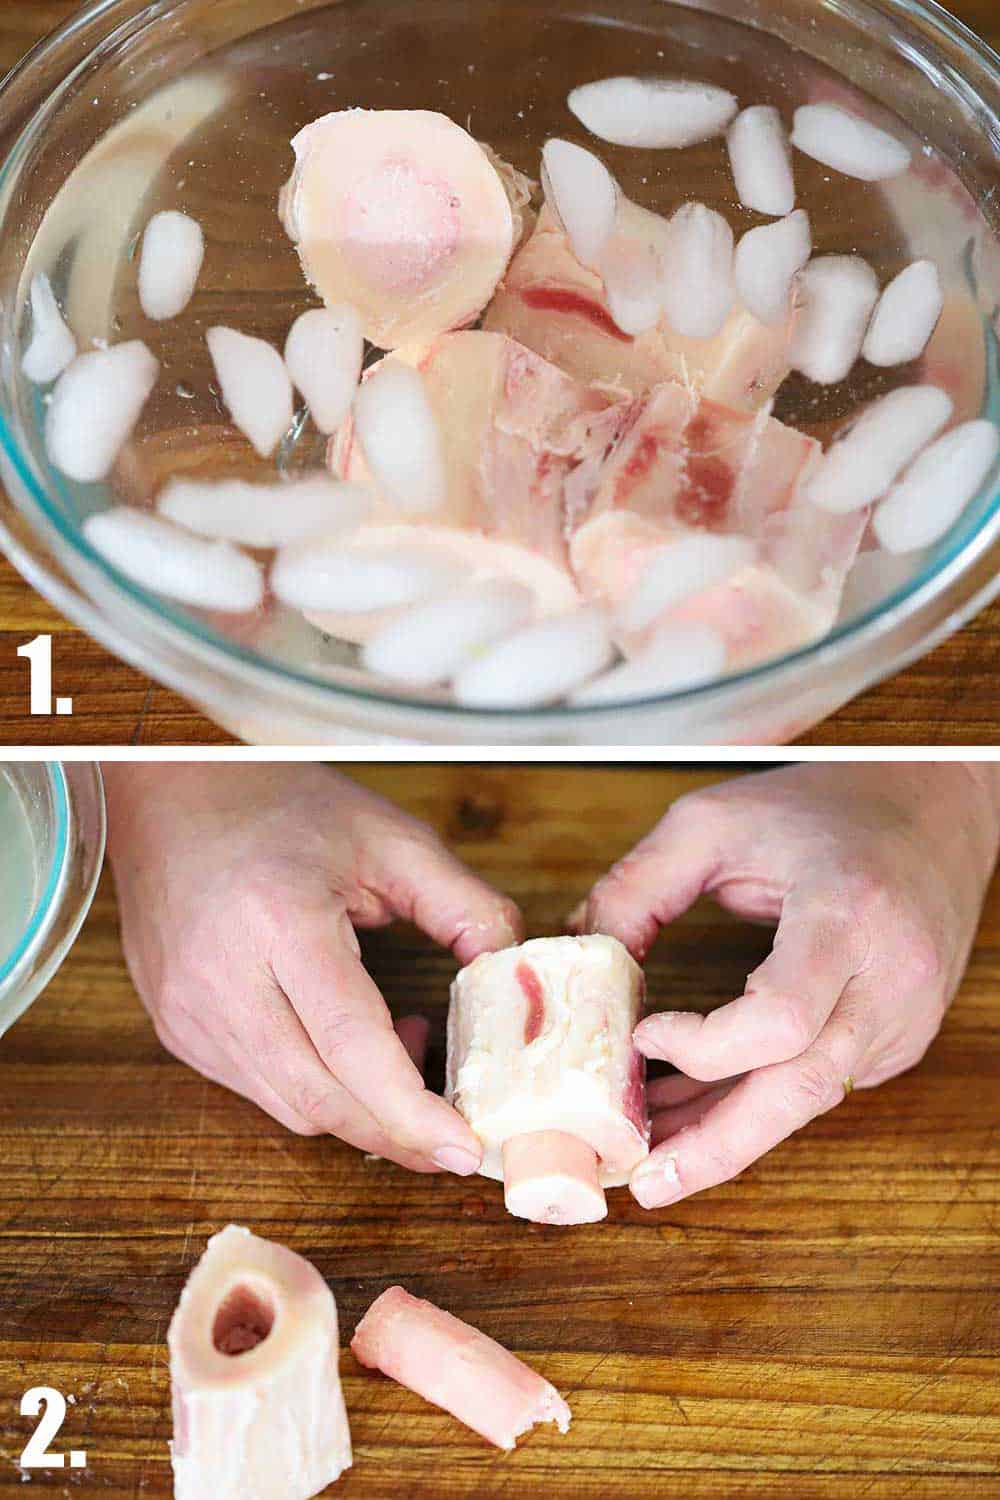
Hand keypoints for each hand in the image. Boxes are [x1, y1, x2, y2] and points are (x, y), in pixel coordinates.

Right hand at [103, 764, 520, 1173]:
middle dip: (398, 1133)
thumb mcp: (391, 839)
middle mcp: (223, 981)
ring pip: (288, 1105)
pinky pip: (258, 1088)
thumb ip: (464, 905)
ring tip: (405, 1046)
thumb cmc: (284, 807)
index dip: (411, 1110)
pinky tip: (346, 1044)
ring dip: (360, 1109)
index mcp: (280, 923)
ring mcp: (190, 1014)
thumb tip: (515, 974)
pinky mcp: (179, 1030)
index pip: (350, 1044)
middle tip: (458, 1133)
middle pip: (318, 1097)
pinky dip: (316, 1086)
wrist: (173, 797)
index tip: (467, 1148)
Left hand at [579, 764, 998, 1209]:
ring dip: (724, 1129)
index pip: (784, 1019)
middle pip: (802, 1091)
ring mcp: (901, 1017)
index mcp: (848, 916)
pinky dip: (755, 1101)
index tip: (644, 1034)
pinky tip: (695, 1107)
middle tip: (643, 1183)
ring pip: (807, 1100)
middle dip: (716, 1146)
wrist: (934, 809)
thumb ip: (640, 885)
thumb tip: (580, 952)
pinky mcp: (898, 1037)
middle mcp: (888, 980)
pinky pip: (820, 1084)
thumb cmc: (823, 806)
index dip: (707, 1045)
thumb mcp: (715, 821)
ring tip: (648, 1150)